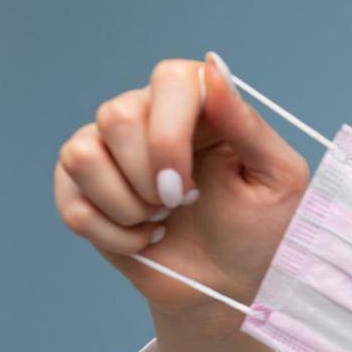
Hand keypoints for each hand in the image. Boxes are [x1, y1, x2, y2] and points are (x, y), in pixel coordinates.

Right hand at [54, 54, 310, 334]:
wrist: (232, 284)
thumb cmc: (262, 231)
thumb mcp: (279, 180)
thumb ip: (248, 125)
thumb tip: (210, 67)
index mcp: (201, 107)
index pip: (170, 79)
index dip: (170, 133)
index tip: (188, 186)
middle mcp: (150, 117)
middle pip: (118, 115)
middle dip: (151, 178)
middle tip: (184, 204)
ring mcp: (109, 151)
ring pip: (82, 154)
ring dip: (128, 205)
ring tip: (163, 218)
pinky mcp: (81, 190)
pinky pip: (72, 202)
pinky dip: (114, 234)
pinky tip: (145, 238)